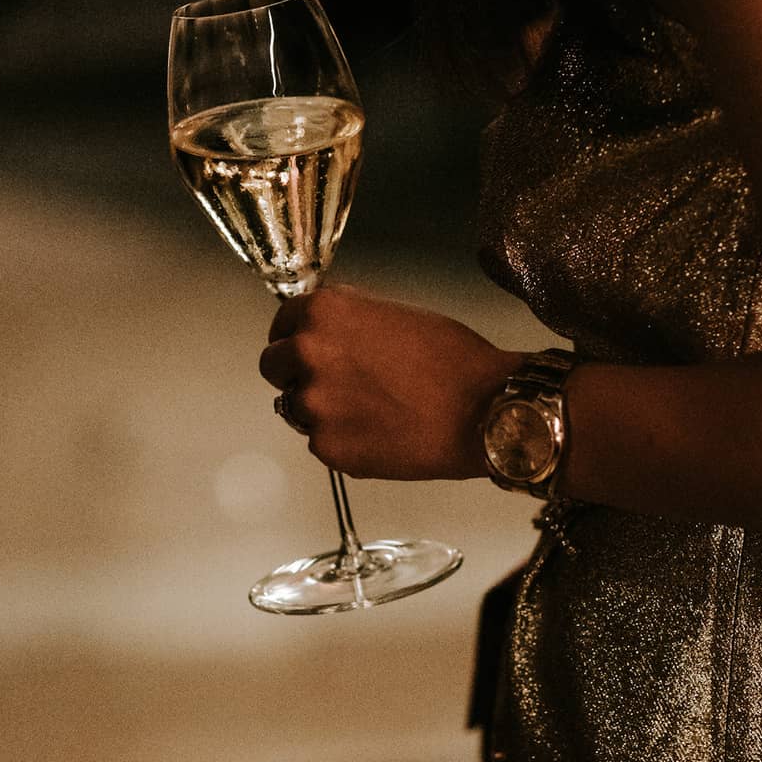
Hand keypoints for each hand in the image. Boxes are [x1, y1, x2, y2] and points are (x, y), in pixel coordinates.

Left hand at [258, 284, 520, 479]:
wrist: (486, 409)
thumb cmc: (455, 360)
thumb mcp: (395, 314)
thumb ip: (348, 321)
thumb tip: (323, 332)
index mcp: (323, 312)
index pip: (281, 323)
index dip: (297, 336)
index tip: (309, 347)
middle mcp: (308, 353)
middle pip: (274, 366)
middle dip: (299, 374)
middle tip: (340, 384)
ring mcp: (314, 404)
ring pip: (297, 408)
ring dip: (323, 411)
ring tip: (374, 411)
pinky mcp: (327, 448)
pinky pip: (322, 444)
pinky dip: (345, 441)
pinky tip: (383, 433)